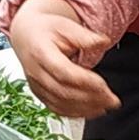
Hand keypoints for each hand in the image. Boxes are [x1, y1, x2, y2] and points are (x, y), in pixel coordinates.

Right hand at [6, 0, 118, 118]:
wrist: (26, 36)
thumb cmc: (45, 31)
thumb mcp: (66, 26)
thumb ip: (85, 37)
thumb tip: (103, 42)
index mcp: (41, 53)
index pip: (63, 72)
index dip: (84, 81)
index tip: (104, 85)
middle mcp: (36, 72)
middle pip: (63, 91)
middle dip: (90, 98)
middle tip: (112, 100)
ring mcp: (36, 86)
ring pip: (60, 104)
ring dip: (85, 109)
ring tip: (106, 106)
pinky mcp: (40, 94)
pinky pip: (57, 109)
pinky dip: (76, 113)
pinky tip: (92, 111)